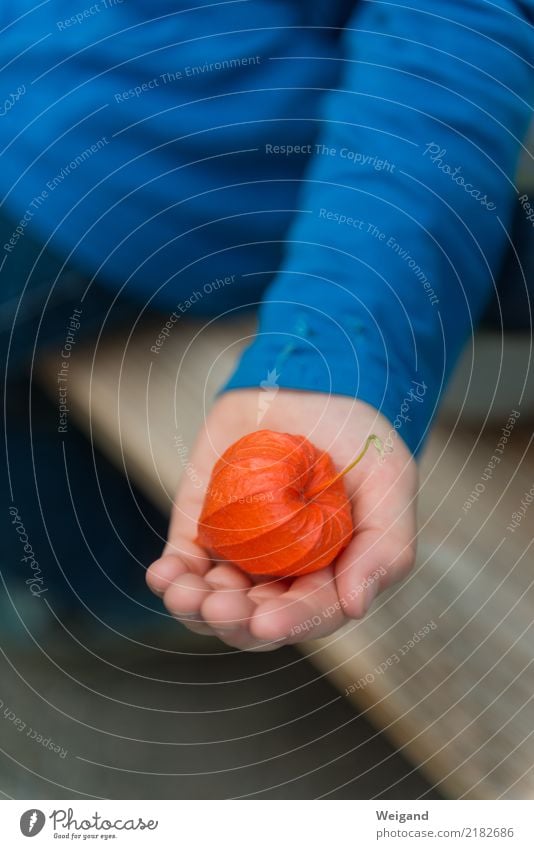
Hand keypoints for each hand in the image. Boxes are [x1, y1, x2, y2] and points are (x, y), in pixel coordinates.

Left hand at [146, 389, 417, 650]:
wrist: (308, 382)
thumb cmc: (356, 433)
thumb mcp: (388, 479)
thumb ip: (385, 544)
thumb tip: (355, 606)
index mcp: (331, 571)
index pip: (310, 611)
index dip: (289, 623)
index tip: (264, 623)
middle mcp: (284, 571)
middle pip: (255, 616)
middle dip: (234, 620)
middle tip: (219, 606)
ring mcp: (241, 551)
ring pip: (214, 599)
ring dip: (195, 607)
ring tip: (183, 593)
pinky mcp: (204, 526)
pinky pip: (184, 561)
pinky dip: (171, 575)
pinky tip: (162, 575)